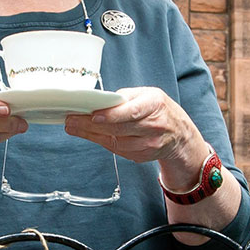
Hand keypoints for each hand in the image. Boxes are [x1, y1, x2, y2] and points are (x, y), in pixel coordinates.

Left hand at [63, 87, 202, 179]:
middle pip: (119, 128)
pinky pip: (117, 149)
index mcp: (155, 104)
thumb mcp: (148, 94)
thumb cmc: (159, 110)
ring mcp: (149, 144)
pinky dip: (100, 141)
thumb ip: (125, 97)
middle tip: (71, 120)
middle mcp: (154, 126)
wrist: (179, 135)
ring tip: (73, 126)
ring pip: (115, 141)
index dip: (112, 115)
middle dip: (90, 125)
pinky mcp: (142, 155)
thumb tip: (99, 102)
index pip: (132, 111)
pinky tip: (88, 134)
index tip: (93, 115)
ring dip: (90, 134)